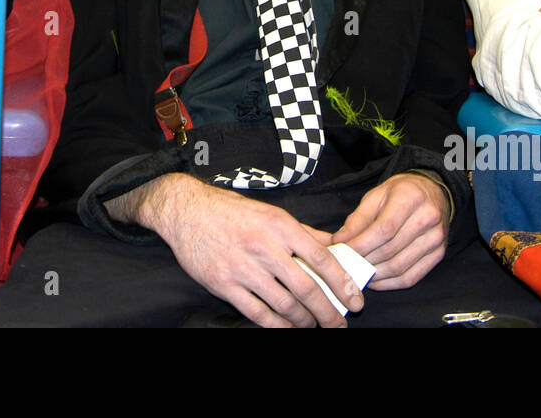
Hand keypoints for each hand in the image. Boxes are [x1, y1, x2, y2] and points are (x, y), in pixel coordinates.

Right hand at [117, 173, 362, 327]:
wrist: (186, 210)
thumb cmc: (230, 210)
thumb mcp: (271, 212)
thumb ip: (304, 231)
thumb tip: (334, 245)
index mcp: (280, 225)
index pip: (322, 258)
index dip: (342, 283)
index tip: (355, 300)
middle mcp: (264, 246)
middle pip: (307, 288)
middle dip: (328, 311)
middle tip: (339, 323)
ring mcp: (243, 267)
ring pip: (284, 304)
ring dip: (304, 321)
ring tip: (313, 325)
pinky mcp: (224, 284)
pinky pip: (257, 313)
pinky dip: (277, 326)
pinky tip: (288, 328)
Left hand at [331, 172, 448, 289]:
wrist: (432, 192)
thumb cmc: (401, 193)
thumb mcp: (376, 195)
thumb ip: (358, 219)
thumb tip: (339, 241)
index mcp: (411, 197)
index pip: (385, 229)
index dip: (362, 244)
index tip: (342, 250)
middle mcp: (428, 218)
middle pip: (391, 249)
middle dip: (364, 260)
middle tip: (346, 264)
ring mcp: (436, 238)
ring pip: (399, 267)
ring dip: (374, 274)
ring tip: (357, 272)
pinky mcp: (439, 254)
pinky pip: (411, 277)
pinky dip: (389, 284)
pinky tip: (375, 280)